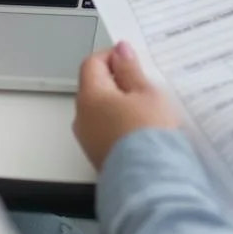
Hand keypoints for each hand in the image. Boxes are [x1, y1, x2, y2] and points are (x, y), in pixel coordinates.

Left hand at [73, 41, 178, 169]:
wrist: (150, 181)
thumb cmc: (149, 135)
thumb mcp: (147, 93)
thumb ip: (130, 70)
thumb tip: (120, 52)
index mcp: (90, 97)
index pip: (92, 64)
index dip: (112, 57)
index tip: (132, 59)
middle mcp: (82, 118)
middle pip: (95, 88)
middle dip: (117, 82)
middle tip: (145, 85)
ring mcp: (88, 140)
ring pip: (101, 111)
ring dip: (119, 105)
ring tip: (147, 110)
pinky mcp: (99, 157)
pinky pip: (106, 131)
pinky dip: (120, 125)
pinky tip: (141, 130)